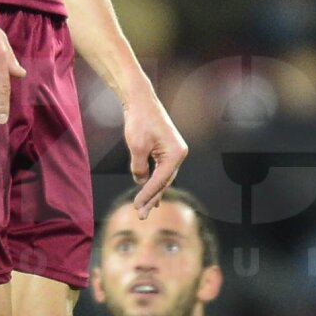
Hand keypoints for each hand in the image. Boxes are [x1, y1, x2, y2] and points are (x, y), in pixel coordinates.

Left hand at [123, 91, 187, 217]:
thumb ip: (139, 168)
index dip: (147, 194)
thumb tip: (140, 181)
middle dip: (152, 198)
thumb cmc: (139, 120)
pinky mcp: (166, 149)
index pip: (160, 180)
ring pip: (163, 178)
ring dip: (153, 192)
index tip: (136, 206)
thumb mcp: (136, 147)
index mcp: (176, 154)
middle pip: (164, 182)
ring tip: (144, 209)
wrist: (140, 100)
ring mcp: (174, 152)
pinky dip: (153, 181)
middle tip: (142, 215)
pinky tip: (148, 192)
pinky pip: (160, 170)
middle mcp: (179, 154)